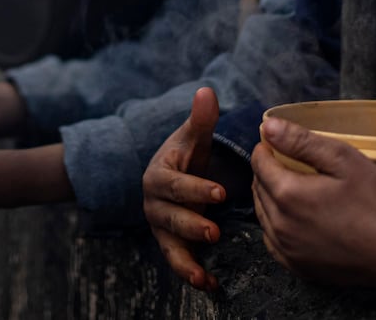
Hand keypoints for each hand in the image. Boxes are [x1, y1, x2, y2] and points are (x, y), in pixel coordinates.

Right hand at [142, 87, 225, 291]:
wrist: (171, 174)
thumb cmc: (186, 154)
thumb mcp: (192, 137)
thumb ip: (201, 118)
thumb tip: (207, 90)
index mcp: (158, 175)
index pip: (175, 184)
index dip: (195, 189)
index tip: (220, 193)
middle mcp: (154, 203)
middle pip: (170, 217)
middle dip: (191, 225)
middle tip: (214, 232)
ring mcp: (160, 226)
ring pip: (170, 245)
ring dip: (185, 259)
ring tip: (203, 274)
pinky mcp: (170, 243)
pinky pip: (177, 261)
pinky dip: (190, 273)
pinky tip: (209, 284)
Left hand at [252, 115, 375, 287]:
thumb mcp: (343, 159)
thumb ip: (301, 141)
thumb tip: (267, 126)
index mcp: (287, 194)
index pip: (260, 164)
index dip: (266, 149)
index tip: (276, 142)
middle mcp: (280, 226)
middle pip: (258, 190)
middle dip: (266, 172)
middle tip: (284, 162)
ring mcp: (288, 251)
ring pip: (264, 217)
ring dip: (269, 199)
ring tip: (289, 187)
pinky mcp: (299, 269)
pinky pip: (274, 243)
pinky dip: (276, 227)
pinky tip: (293, 220)